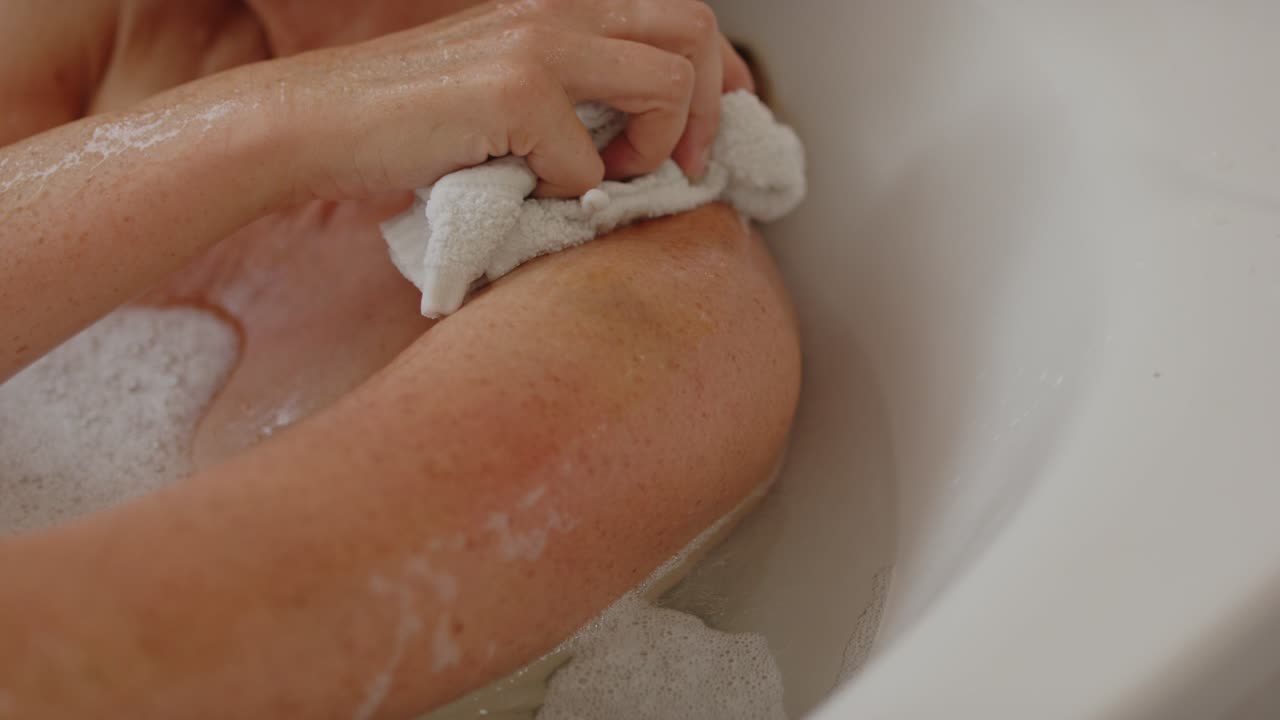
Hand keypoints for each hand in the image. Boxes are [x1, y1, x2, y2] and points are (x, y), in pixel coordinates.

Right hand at [258, 0, 753, 199]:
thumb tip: (653, 138)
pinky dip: (565, 196)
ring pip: (667, 87)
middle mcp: (559, 9)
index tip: (734, 119)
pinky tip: (525, 188)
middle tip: (691, 166)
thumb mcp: (511, 88)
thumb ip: (579, 94)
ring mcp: (539, 44)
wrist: (318, 123)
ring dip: (654, 151)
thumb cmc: (411, 119)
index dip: (726, 71)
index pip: (682, 15)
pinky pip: (588, 166)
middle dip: (715, 107)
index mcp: (562, 6)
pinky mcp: (515, 92)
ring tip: (607, 178)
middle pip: (695, 32)